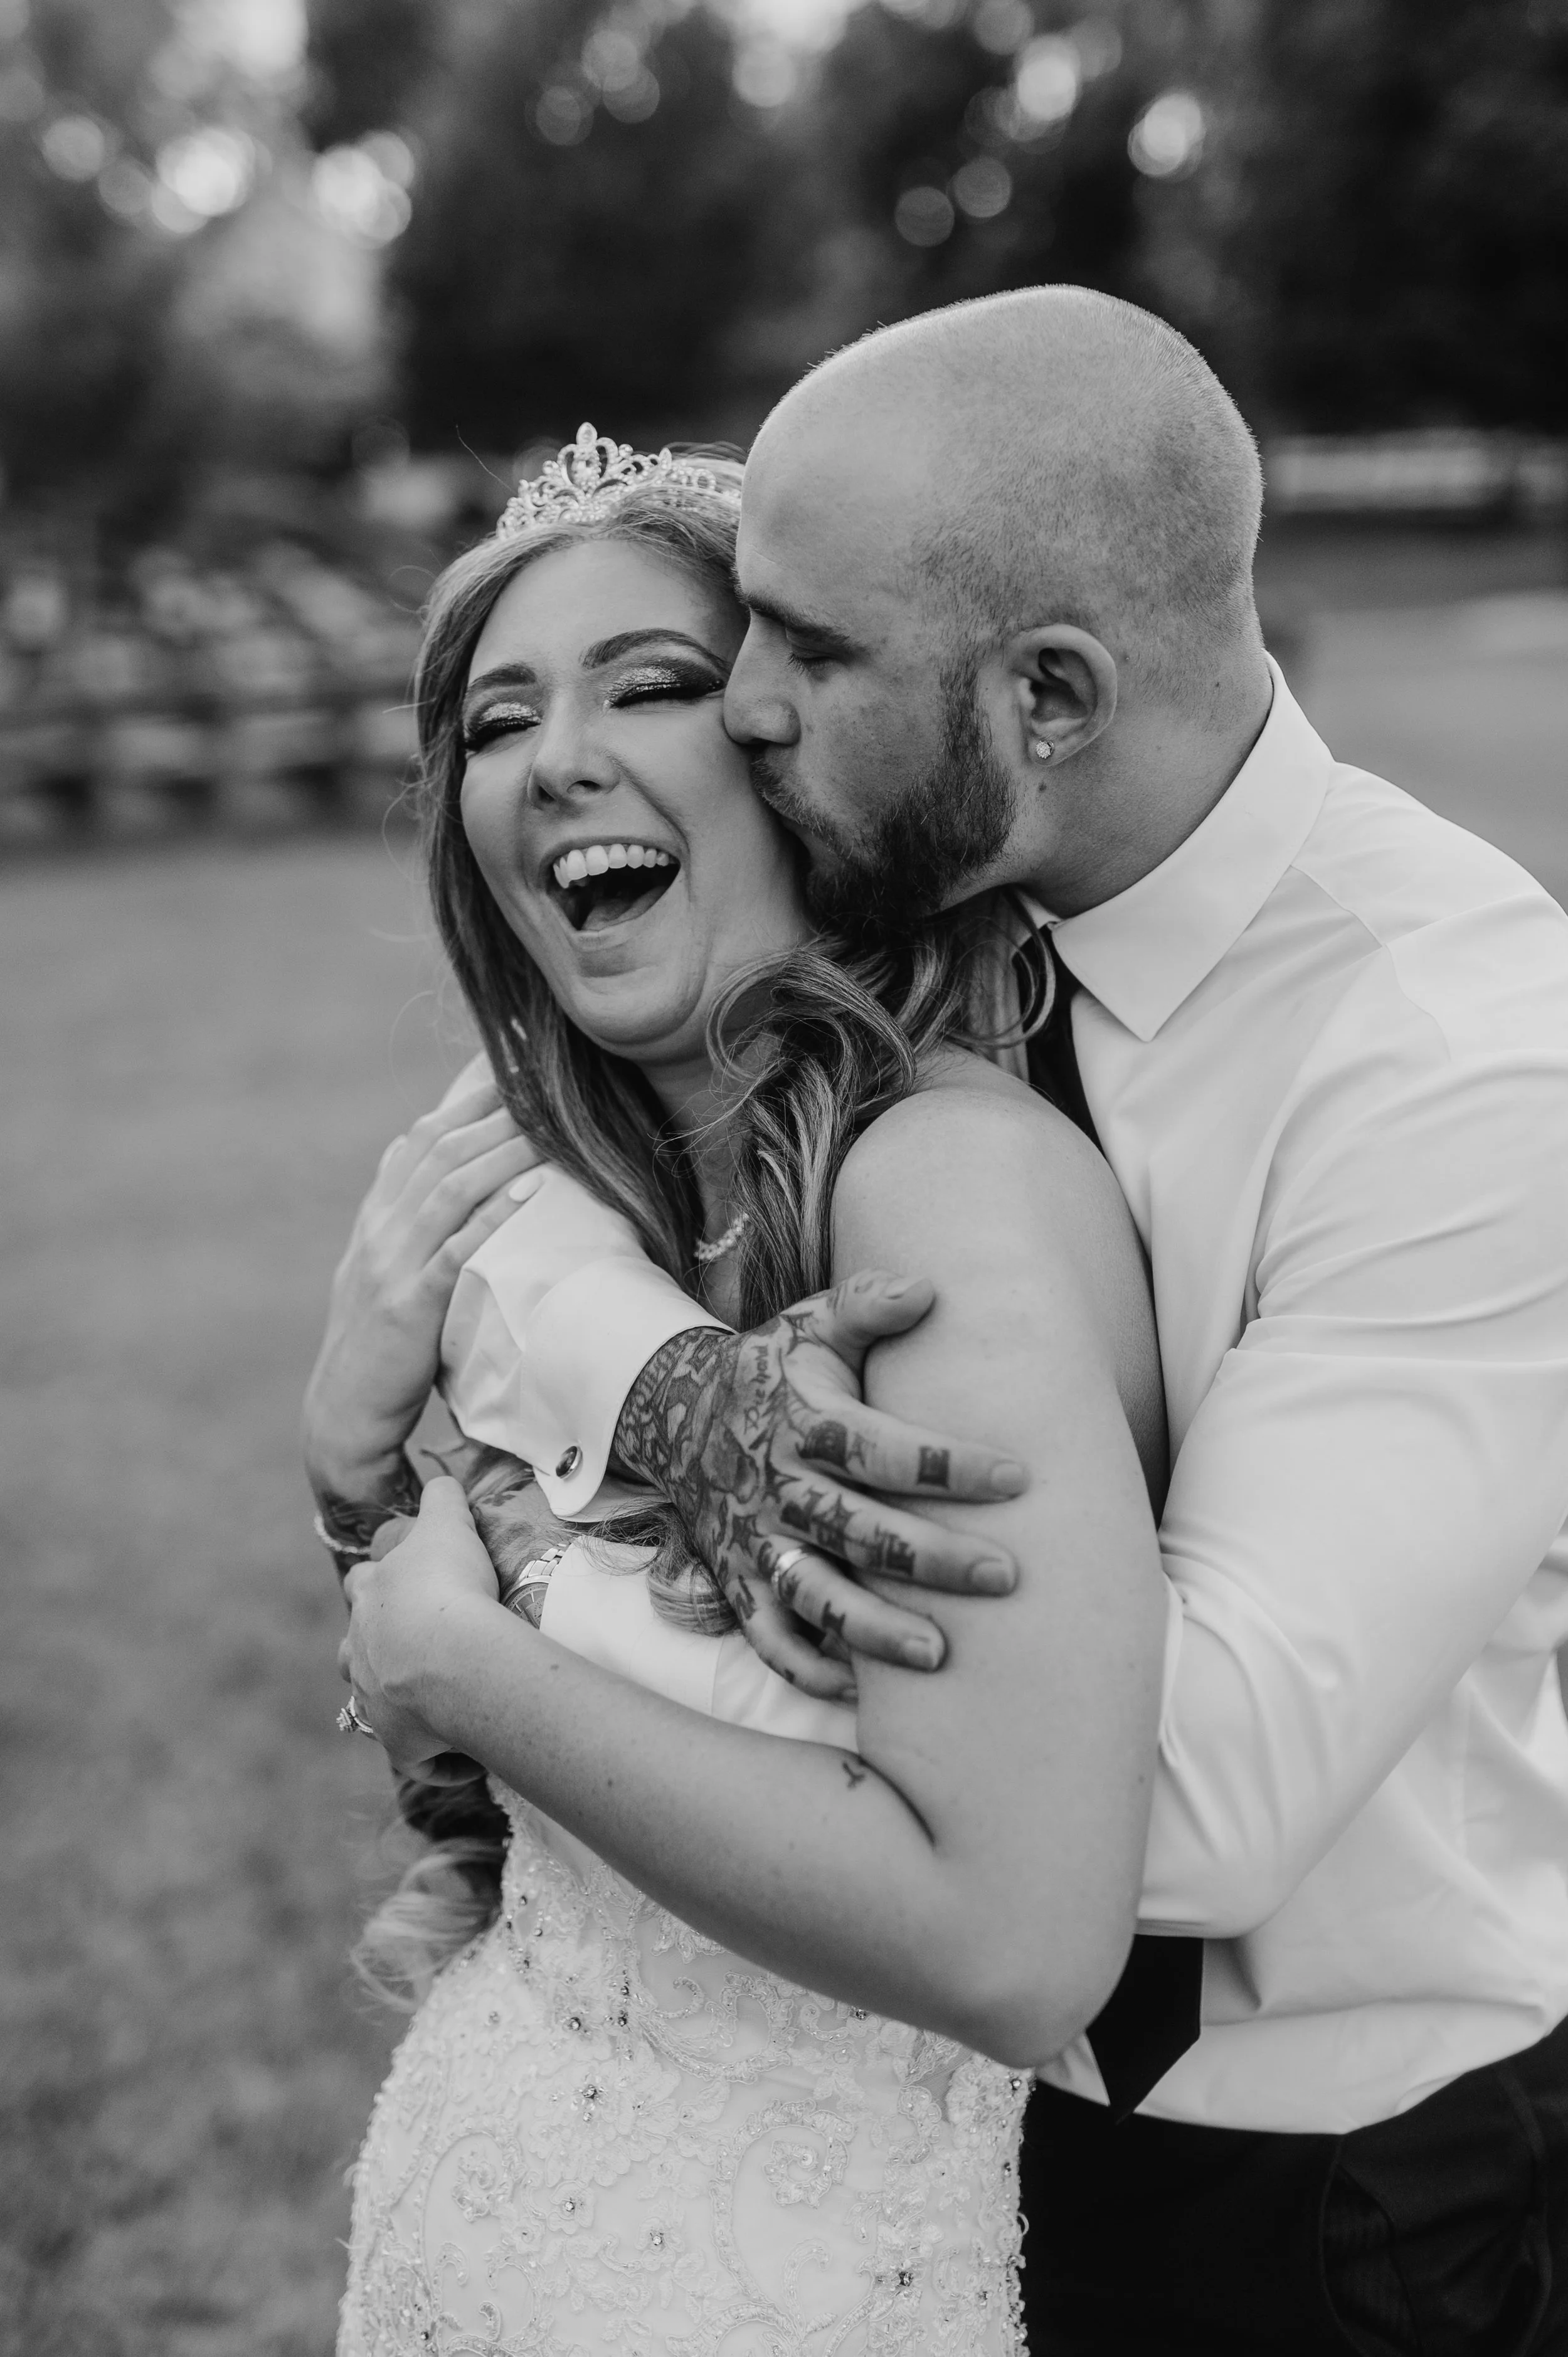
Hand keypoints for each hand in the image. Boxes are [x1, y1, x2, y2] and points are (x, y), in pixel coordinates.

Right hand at [304, 1054, 542, 1501]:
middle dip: (495, 1107)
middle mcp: (382, 1227)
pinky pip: (457, 1251)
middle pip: (442, 1149)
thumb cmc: (376, 1338)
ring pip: (452, 1188)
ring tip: (550, 1118)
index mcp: (378, 1213)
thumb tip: (414, 1145)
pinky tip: (531, 1188)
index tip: (514, 1060)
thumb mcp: (380, 1262)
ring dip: (504, 1148)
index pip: (425, 1136)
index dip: (469, 1096)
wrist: (341, 1411)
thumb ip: (399, 1206)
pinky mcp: (410, 1307)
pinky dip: (494, 1215)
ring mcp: (392, 1264)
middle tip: (544, 1072)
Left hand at [339, 1478, 502, 1777]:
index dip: (383, 1582)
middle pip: (354, 1648)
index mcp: (370, 1596)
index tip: (409, 1586)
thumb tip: (443, 1482)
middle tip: (417, 1647)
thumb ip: (442, 1499)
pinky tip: (466, 1756)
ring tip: (432, 1700)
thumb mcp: (447, 1524)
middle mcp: (361, 1650)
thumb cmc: (447, 1583)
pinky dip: (441, 1759)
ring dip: (395, 1703)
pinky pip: (421, 1759)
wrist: (451, 1653)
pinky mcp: (400, 1745)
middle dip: (376, 1647)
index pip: (365, 1583)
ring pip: (370, 1705)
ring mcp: (374, 1701)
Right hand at [615, 1271, 1026, 1696]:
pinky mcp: (737, 1582)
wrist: (678, 1416)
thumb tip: (928, 1288)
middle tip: (1007, 1577)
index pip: (883, 1447)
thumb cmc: (774, 1371)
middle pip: (861, 1530)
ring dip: (875, 1629)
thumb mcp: (811, 1325)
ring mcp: (753, 1541)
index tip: (1019, 1478)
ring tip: (940, 1655)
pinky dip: (810, 1669)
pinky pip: (770, 1638)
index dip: (949, 1464)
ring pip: (816, 1594)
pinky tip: (862, 1693)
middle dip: (935, 1558)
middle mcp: (778, 1487)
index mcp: (804, 1420)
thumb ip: (867, 1305)